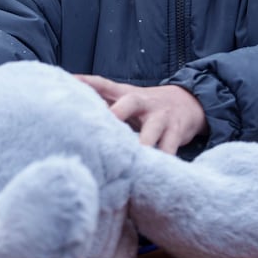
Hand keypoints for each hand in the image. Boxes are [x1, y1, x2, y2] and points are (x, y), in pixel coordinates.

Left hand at [74, 74, 207, 153]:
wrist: (188, 103)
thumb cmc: (146, 106)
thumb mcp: (127, 99)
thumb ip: (103, 101)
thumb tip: (70, 104)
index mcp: (127, 94)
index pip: (104, 84)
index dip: (87, 82)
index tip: (70, 81)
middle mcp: (144, 103)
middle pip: (129, 103)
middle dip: (116, 113)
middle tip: (105, 123)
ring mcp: (161, 117)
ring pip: (152, 131)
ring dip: (142, 145)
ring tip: (133, 159)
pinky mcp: (176, 132)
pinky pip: (169, 149)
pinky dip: (162, 162)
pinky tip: (152, 176)